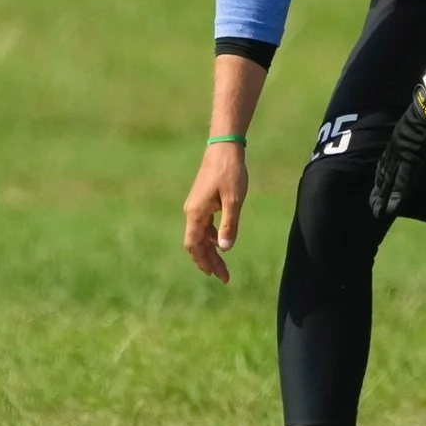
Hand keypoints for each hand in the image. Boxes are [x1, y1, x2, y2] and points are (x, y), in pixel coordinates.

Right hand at [183, 140, 248, 281]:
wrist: (225, 147)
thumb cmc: (230, 172)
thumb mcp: (233, 201)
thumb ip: (229, 226)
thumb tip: (224, 249)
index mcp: (196, 213)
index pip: (194, 245)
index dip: (204, 262)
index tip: (217, 275)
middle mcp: (192, 211)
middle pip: (196, 244)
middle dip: (209, 261)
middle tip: (224, 277)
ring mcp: (196, 206)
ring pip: (200, 235)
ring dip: (210, 251)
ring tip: (223, 265)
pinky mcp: (202, 200)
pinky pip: (203, 225)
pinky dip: (211, 237)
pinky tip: (220, 243)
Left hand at [370, 84, 425, 218]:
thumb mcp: (421, 121)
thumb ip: (419, 130)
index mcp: (398, 140)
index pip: (386, 162)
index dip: (380, 176)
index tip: (376, 187)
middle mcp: (396, 148)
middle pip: (384, 174)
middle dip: (378, 191)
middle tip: (372, 206)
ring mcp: (402, 154)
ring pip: (389, 181)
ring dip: (383, 198)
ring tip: (378, 213)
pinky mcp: (412, 159)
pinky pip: (403, 181)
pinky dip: (397, 195)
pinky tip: (392, 207)